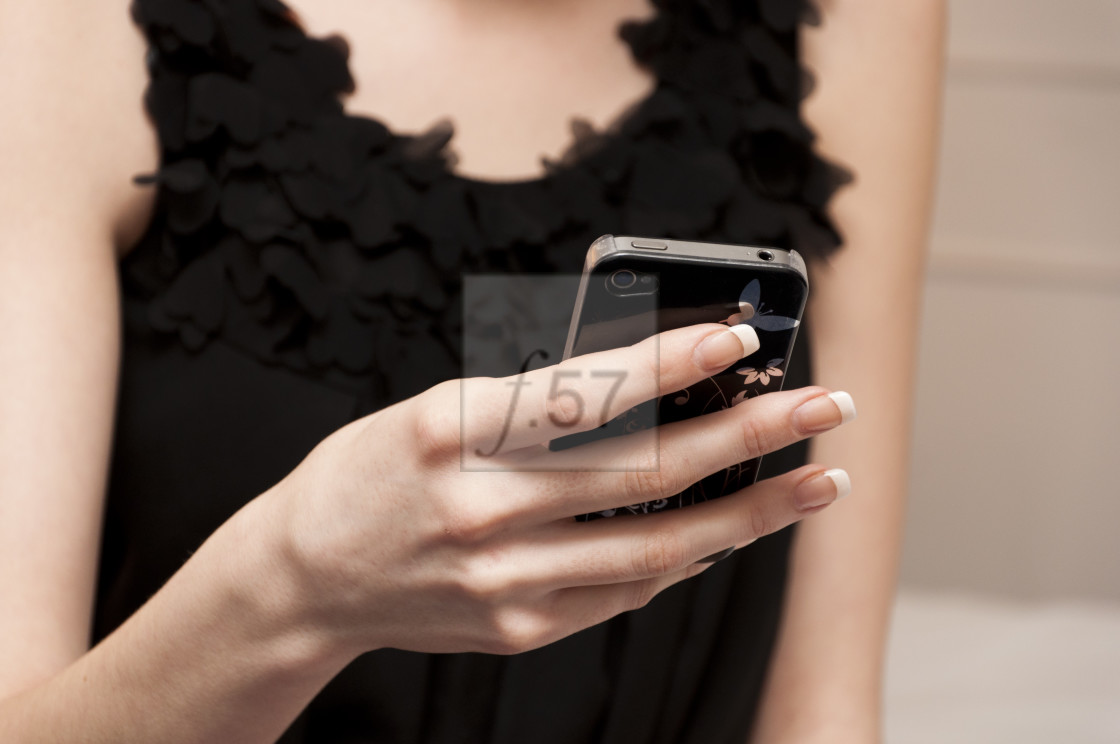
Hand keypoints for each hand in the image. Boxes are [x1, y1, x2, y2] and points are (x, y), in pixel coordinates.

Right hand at [266, 323, 854, 657]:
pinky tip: (730, 530)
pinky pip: (625, 590)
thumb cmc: (372, 473)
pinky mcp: (518, 628)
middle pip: (644, 474)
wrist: (305, 579)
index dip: (669, 366)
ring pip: (656, 547)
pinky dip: (685, 558)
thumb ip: (530, 404)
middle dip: (749, 436)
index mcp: (451, 432)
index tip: (739, 340)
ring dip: (749, 513)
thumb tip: (642, 386)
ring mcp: (502, 581)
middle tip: (827, 408)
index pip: (581, 395)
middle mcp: (481, 510)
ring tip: (815, 483)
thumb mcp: (435, 411)